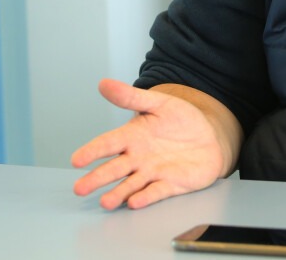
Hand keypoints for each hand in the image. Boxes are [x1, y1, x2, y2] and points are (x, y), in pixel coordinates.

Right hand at [71, 79, 229, 209]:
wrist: (209, 136)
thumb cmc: (180, 119)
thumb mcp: (159, 103)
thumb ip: (131, 97)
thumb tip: (103, 83)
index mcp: (132, 136)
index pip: (108, 143)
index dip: (92, 151)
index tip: (76, 160)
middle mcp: (138, 158)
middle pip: (114, 169)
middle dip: (97, 178)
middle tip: (79, 188)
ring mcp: (153, 173)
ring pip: (131, 185)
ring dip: (118, 193)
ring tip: (105, 202)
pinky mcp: (170, 184)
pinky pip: (157, 192)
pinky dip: (146, 197)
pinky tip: (135, 202)